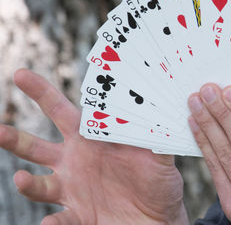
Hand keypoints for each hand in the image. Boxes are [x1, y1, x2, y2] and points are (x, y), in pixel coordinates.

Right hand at [0, 69, 188, 224]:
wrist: (158, 219)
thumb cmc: (159, 183)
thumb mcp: (160, 156)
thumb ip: (157, 134)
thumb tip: (162, 112)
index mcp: (92, 139)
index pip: (63, 111)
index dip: (42, 93)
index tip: (21, 75)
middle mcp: (75, 161)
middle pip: (37, 146)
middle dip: (14, 137)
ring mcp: (73, 189)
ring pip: (38, 183)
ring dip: (27, 182)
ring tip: (22, 179)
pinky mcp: (77, 215)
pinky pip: (58, 219)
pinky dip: (52, 222)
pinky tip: (50, 222)